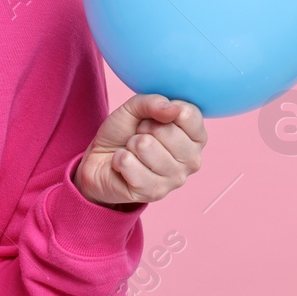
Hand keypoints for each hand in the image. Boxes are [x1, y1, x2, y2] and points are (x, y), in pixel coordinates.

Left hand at [74, 94, 206, 207]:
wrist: (100, 160)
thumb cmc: (124, 133)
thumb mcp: (135, 107)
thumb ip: (154, 102)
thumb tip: (173, 109)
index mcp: (196, 137)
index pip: (188, 114)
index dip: (163, 109)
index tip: (154, 118)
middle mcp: (192, 160)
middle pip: (167, 131)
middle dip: (144, 128)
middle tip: (139, 136)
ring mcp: (175, 179)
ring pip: (146, 146)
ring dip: (130, 145)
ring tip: (132, 151)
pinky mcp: (153, 193)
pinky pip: (129, 163)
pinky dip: (119, 159)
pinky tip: (124, 165)